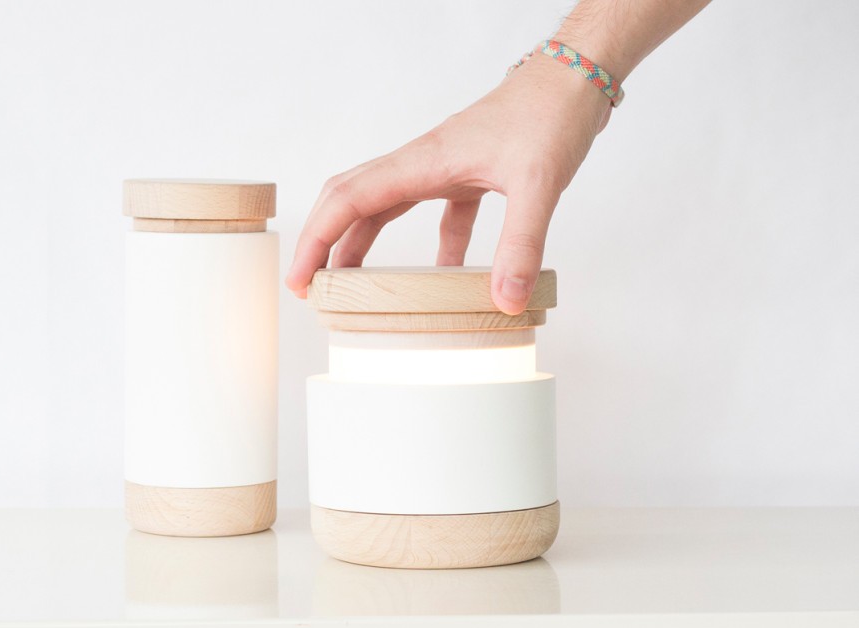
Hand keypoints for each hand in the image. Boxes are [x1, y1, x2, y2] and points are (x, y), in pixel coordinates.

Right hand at [285, 53, 612, 313]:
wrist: (577, 77)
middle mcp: (422, 164)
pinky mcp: (469, 174)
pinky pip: (437, 216)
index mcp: (421, 163)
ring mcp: (443, 168)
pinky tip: (448, 277)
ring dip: (363, 244)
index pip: (347, 202)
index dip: (316, 242)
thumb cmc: (551, 114)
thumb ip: (520, 244)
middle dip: (323, 243)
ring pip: (385, 208)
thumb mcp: (538, 184)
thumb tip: (504, 300)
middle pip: (350, 202)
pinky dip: (435, 249)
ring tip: (354, 287)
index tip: (301, 281)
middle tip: (310, 286)